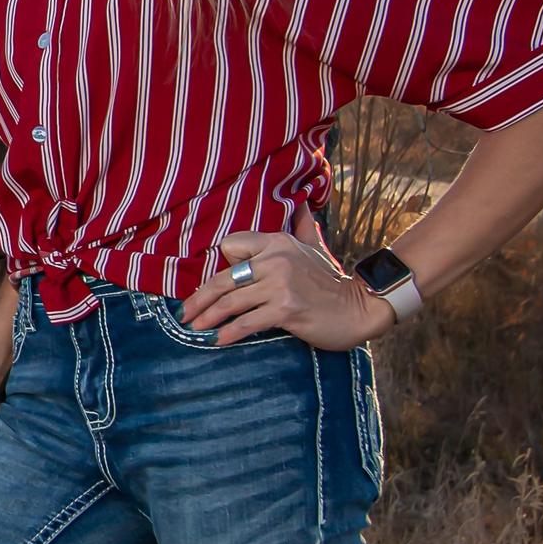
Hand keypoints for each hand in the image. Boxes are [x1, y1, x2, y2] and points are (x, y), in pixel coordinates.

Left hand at [181, 217, 395, 347]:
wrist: (358, 309)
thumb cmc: (331, 282)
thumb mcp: (315, 247)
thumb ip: (303, 226)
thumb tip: (303, 203)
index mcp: (278, 242)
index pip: (231, 246)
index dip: (220, 266)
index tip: (211, 286)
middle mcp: (276, 260)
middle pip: (224, 278)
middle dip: (199, 299)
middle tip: (184, 313)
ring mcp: (281, 285)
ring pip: (231, 302)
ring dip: (208, 318)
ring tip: (194, 329)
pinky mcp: (286, 310)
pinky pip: (247, 322)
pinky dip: (228, 333)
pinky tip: (217, 340)